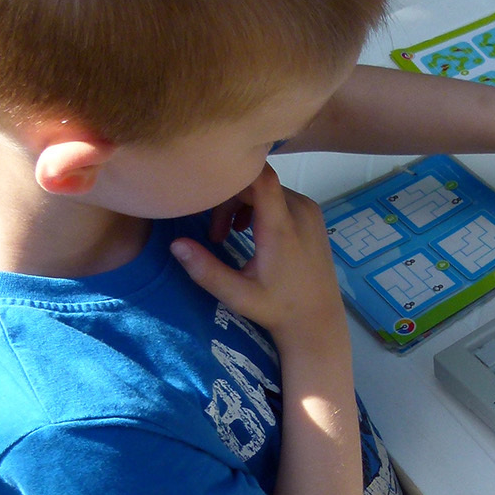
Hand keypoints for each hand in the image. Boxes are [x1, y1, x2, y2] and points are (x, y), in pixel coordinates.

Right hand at [170, 166, 339, 351]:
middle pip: (256, 181)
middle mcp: (300, 210)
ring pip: (266, 187)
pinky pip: (279, 195)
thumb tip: (176, 245)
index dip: (233, 175)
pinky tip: (248, 231)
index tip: (209, 195)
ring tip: (228, 235)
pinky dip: (258, 206)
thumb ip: (206, 270)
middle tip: (215, 234)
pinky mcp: (312, 214)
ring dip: (241, 204)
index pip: (260, 176)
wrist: (318, 319)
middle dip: (229, 199)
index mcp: (281, 227)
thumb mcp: (237, 295)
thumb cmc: (277, 308)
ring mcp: (309, 210)